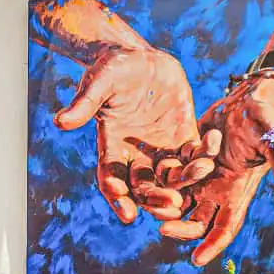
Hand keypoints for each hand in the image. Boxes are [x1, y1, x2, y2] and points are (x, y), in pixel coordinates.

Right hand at [56, 45, 216, 222]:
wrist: (137, 59)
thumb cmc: (111, 71)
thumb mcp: (97, 84)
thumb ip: (84, 104)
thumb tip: (60, 122)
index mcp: (111, 148)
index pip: (111, 180)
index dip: (118, 198)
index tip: (127, 214)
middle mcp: (136, 155)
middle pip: (145, 188)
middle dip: (157, 199)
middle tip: (172, 205)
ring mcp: (161, 149)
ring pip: (173, 177)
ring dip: (187, 179)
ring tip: (201, 170)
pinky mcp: (183, 136)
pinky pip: (196, 152)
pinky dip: (205, 152)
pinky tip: (213, 142)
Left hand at [160, 76, 273, 265]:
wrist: (247, 98)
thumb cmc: (266, 119)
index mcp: (237, 193)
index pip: (224, 228)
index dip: (212, 246)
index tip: (196, 261)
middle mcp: (216, 191)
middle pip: (195, 222)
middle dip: (180, 228)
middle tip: (162, 227)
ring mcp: (199, 178)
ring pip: (175, 202)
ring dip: (163, 206)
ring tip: (147, 205)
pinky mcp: (184, 162)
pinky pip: (166, 178)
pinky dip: (158, 181)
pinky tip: (145, 179)